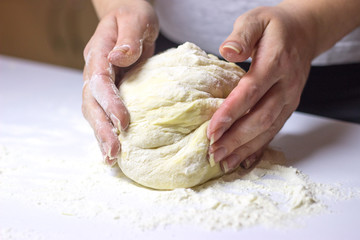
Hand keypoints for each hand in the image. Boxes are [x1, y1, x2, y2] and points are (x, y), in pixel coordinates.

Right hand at [82, 0, 158, 164]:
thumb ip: (128, 38)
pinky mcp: (109, 89)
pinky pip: (103, 111)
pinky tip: (113, 148)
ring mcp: (99, 81)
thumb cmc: (133, 16)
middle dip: (101, 129)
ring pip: (93, 111)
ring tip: (111, 159)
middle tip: (114, 153)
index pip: (99, 81)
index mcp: (99, 52)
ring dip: (101, 135)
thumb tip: (118, 57)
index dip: (109, 103)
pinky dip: (107, 130)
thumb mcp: (135, 20)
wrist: (127, 16)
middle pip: (90, 103)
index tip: (124, 123)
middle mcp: (94, 69)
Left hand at [208, 5, 315, 171]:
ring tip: (224, 162)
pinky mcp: (288, 107)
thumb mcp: (256, 20)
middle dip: (236, 138)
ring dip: (246, 148)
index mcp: (276, 63)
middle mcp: (286, 85)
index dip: (231, 113)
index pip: (251, 92)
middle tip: (213, 152)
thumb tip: (227, 51)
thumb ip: (242, 35)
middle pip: (260, 117)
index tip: (211, 130)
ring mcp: (290, 99)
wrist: (304, 33)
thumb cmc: (274, 27)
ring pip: (268, 129)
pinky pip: (274, 130)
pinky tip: (244, 160)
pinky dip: (259, 147)